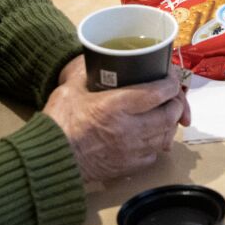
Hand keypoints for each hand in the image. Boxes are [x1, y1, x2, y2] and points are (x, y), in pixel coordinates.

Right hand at [44, 57, 190, 184]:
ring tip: (165, 114)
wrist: (48, 160)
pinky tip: (151, 136)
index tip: (170, 77)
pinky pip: (154, 154)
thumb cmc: (59, 122)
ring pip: (165, 136)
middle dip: (175, 103)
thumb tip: (97, 57)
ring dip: (169, 124)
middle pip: (169, 114)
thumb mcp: (71, 88)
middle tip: (171, 96)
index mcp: (118, 105)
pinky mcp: (129, 167)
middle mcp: (130, 128)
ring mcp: (132, 150)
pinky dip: (157, 144)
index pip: (160, 91)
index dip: (171, 82)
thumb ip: (88, 71)